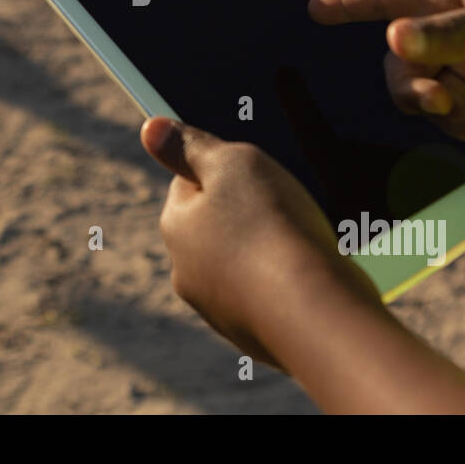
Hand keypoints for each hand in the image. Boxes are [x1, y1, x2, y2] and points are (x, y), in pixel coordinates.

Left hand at [140, 117, 376, 367]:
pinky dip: (286, 286)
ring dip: (269, 252)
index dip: (226, 171)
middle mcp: (187, 272)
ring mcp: (219, 309)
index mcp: (176, 227)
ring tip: (304, 242)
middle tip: (287, 206)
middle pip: (217, 227)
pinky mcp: (254, 336)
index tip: (258, 174)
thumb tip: (150, 127)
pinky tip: (311, 277)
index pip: (189, 183)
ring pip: (243, 265)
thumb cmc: (272, 227)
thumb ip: (191, 146)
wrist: (314, 312)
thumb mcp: (232, 164)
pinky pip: (268, 299)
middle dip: (248, 215)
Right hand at [308, 0, 464, 153]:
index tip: (313, 8)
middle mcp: (456, 41)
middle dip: (413, 87)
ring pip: (429, 106)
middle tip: (440, 98)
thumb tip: (393, 40)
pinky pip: (462, 132)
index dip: (350, 3)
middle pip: (400, 70)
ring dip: (456, 114)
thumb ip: (456, 30)